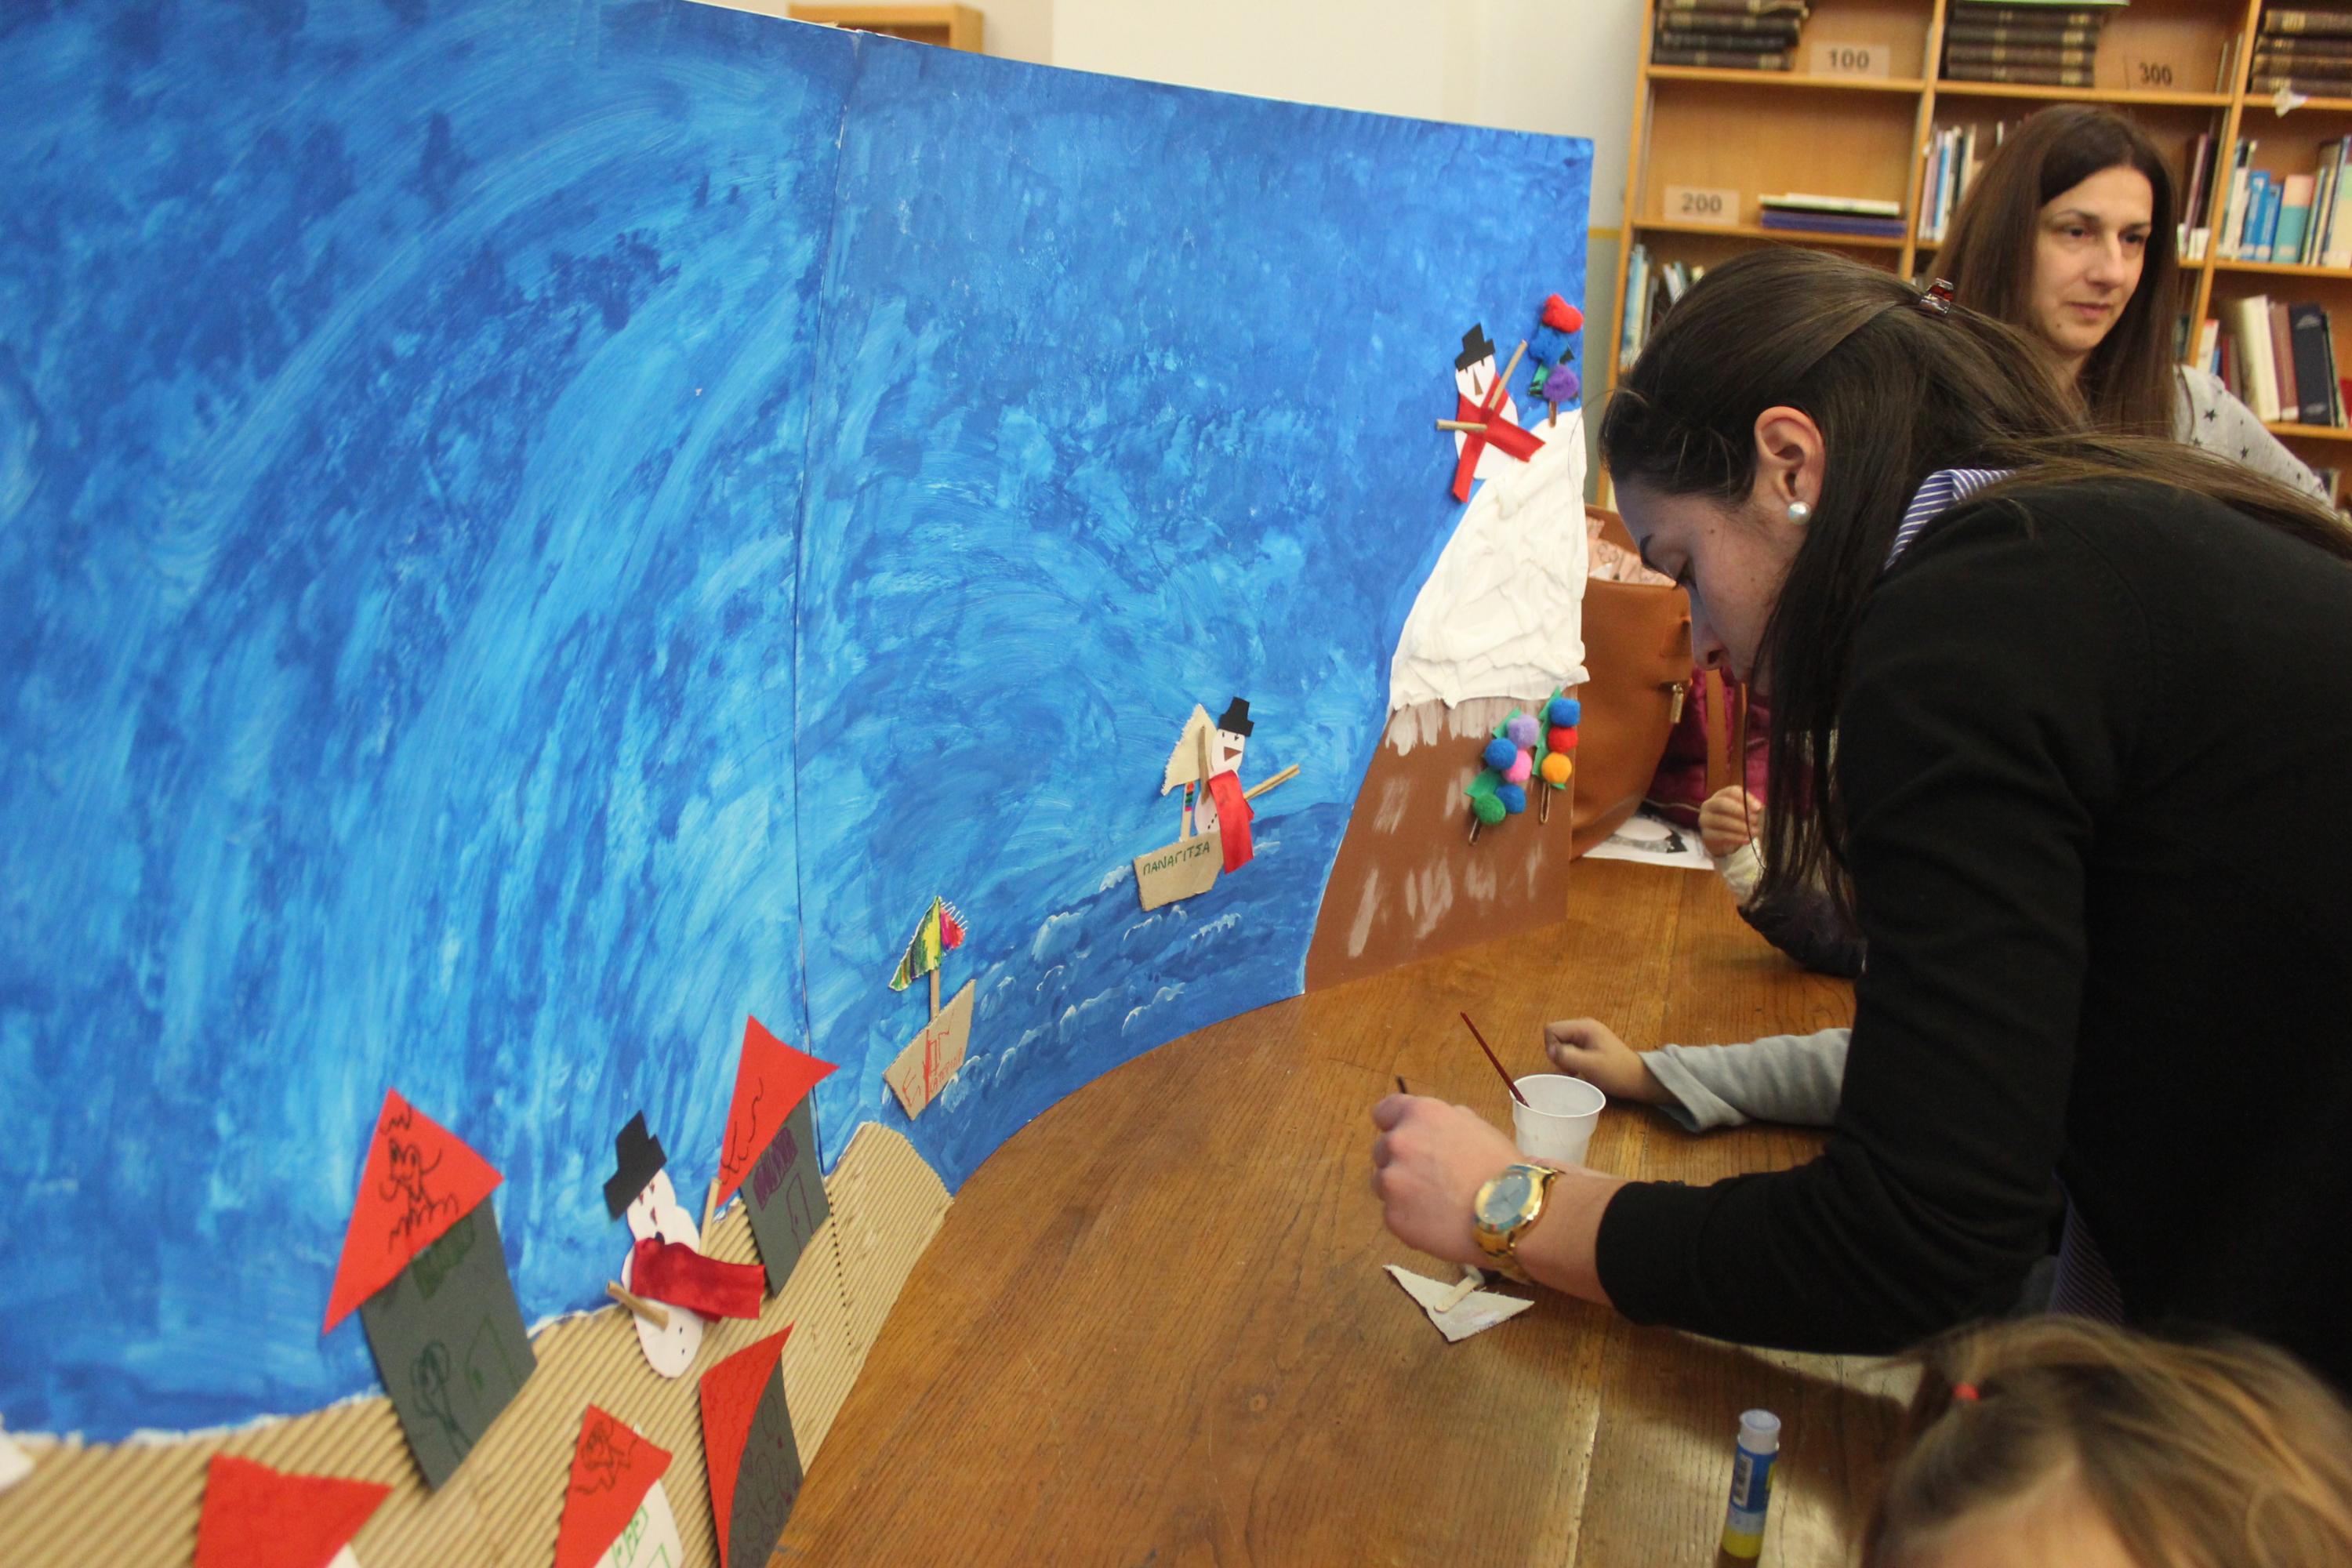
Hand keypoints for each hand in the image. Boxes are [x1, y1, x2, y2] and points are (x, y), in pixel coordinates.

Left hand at [1369, 1095, 1523, 1266]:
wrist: (1512, 1215)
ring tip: (1437, 1204)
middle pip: (1382, 1150)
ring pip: (1384, 1183)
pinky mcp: (1392, 1216)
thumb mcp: (1478, 1128)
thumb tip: (1433, 1128)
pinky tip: (1437, 1223)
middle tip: (1432, 1178)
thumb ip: (1446, 1121)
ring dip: (1402, 1191)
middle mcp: (1399, 1142)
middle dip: (1401, 1161)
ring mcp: (1392, 1181)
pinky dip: (1409, 1219)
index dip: (1394, 1125)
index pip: (1384, 1112)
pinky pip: (1393, 1214)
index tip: (1406, 1138)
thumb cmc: (1501, 1168)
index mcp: (1420, 1115)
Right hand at [1544, 1018, 1667, 1105]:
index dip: (1552, 1047)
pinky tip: (1578, 1071)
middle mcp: (1583, 1027)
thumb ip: (1569, 1056)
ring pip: (1560, 1044)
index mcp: (1584, 1027)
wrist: (1638, 1079)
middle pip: (1555, 1035)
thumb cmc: (1617, 1072)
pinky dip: (1569, 1061)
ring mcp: (1586, 1036)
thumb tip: (1550, 1051)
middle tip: (1571, 1069)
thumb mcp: (1591, 1065)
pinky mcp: (1587, 1045)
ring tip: (1575, 1071)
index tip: (1565, 1063)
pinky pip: (1568, 1049)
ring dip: (1563, 1059)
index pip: (1552, 1029)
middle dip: (1558, 1053)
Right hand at [1698, 787, 1762, 858]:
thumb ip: (1752, 808)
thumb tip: (1759, 809)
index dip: (1746, 798)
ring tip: (1754, 832)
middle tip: (1755, 820)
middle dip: (1740, 811)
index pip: (1731, 791)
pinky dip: (1736, 838)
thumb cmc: (1737, 820)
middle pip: (1722, 803)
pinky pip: (1721, 835)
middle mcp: (1709, 804)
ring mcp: (1705, 819)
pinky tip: (1747, 840)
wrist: (1724, 839)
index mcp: (1721, 795)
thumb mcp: (1745, 812)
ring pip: (1721, 820)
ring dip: (1740, 826)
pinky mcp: (1706, 834)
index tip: (1759, 808)